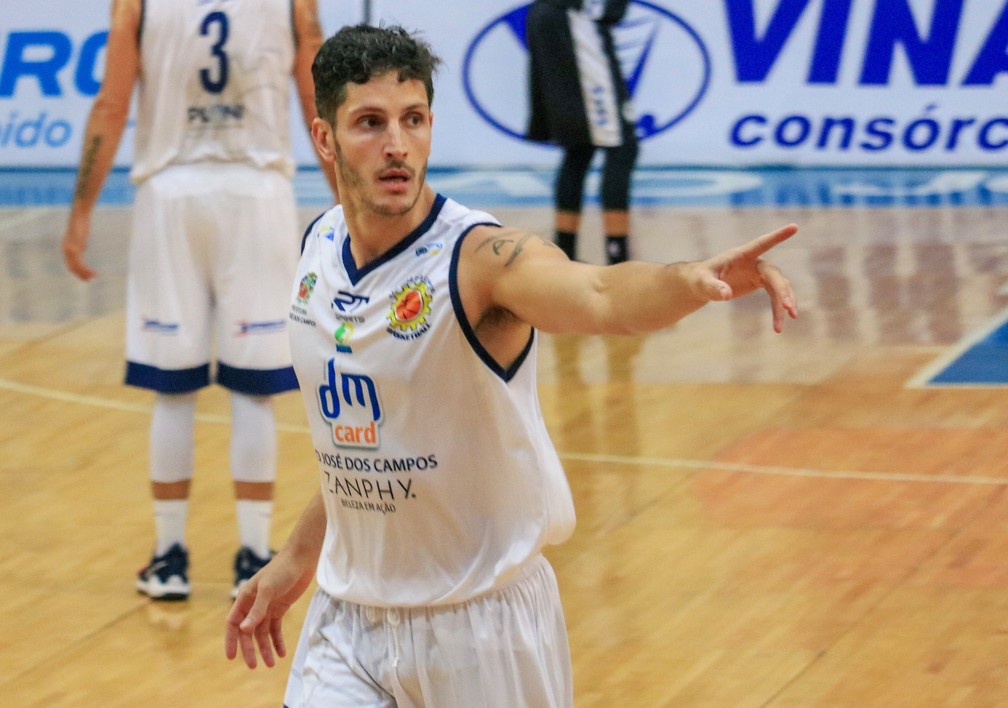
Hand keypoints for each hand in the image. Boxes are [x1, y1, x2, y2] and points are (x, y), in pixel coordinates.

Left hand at [62, 217, 96, 280]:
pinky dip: (86, 268)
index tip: (85, 276)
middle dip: (80, 274)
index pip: (70, 264)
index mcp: (66, 247)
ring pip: (76, 266)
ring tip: (93, 277)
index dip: (77, 271)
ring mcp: (70, 248)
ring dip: (84, 273)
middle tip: (89, 280)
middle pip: (71, 267)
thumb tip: (82, 250)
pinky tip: (92, 271)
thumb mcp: (79, 236)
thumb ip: (79, 244)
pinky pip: (80, 261)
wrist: (79, 215)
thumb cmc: (80, 224)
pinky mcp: (75, 247)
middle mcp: (66, 249)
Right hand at [224, 550, 314, 668]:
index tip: (231, 657)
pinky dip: (278, 641)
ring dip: (265, 648)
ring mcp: (267, 607)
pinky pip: (276, 628)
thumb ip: (257, 610)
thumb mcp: (268, 590)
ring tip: (271, 664)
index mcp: (245, 598)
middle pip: (248, 632)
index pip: (233, 623)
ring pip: (262, 633)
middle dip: (250, 649)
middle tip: (253, 666)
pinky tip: (281, 653)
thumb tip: (244, 629)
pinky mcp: (280, 608)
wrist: (302, 559)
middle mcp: (253, 604)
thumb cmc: (282, 570)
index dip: (231, 640)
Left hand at [697, 223, 798, 332]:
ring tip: (791, 318)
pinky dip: (778, 310)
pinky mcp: (760, 283)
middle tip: (789, 307)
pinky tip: (778, 326)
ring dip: (784, 302)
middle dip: (782, 290)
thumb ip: (713, 287)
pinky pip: (774, 296)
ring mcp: (759, 272)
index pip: (761, 243)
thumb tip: (726, 295)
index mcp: (740, 256)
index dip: (777, 236)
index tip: (794, 226)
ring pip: (779, 286)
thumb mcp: (703, 283)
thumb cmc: (700, 279)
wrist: (702, 284)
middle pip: (774, 274)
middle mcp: (753, 262)